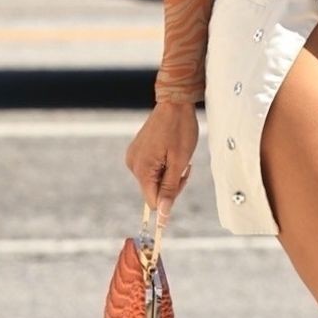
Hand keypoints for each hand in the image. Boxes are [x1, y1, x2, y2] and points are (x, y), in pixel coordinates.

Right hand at [125, 100, 199, 222]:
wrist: (174, 103)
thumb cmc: (179, 129)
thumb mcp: (179, 162)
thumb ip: (169, 189)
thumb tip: (163, 214)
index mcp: (141, 169)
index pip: (153, 201)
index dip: (170, 197)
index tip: (182, 180)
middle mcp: (133, 165)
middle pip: (153, 191)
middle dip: (171, 183)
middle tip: (184, 165)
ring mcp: (134, 157)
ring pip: (153, 181)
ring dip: (169, 174)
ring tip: (177, 156)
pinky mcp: (137, 151)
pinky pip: (151, 169)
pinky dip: (163, 166)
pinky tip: (170, 152)